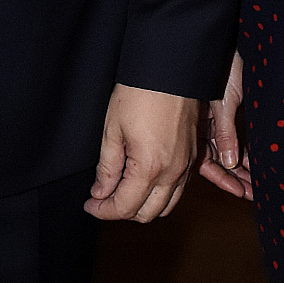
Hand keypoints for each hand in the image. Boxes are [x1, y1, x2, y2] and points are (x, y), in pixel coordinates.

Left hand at [87, 84, 199, 223]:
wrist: (171, 68)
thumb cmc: (139, 93)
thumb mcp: (112, 130)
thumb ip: (107, 168)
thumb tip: (101, 193)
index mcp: (150, 168)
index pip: (125, 207)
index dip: (103, 211)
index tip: (89, 205)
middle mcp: (173, 172)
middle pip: (148, 214)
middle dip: (123, 212)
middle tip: (103, 199)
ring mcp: (186, 165)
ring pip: (167, 205)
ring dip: (144, 205)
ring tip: (122, 191)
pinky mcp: (193, 156)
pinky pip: (179, 188)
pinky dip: (161, 193)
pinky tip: (143, 180)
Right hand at [199, 51, 252, 200]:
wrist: (224, 42)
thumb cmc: (219, 66)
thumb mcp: (223, 102)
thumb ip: (226, 133)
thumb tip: (231, 163)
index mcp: (196, 125)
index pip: (205, 161)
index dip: (222, 178)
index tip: (240, 191)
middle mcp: (203, 126)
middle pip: (218, 160)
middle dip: (235, 177)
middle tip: (253, 192)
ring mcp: (214, 120)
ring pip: (227, 152)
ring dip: (242, 167)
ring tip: (258, 183)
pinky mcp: (226, 112)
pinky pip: (234, 138)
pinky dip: (244, 151)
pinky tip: (254, 163)